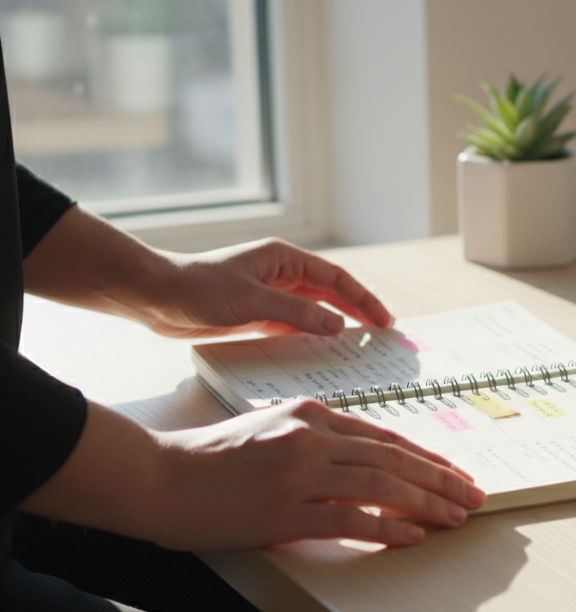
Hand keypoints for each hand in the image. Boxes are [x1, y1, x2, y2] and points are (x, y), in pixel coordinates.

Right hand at [23, 401, 485, 550]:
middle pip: (395, 458)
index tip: (454, 473)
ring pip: (383, 486)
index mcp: (310, 414)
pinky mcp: (285, 511)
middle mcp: (312, 437)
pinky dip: (388, 528)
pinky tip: (414, 535)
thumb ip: (316, 437)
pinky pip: (351, 520)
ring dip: (427, 503)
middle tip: (473, 495)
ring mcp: (300, 474)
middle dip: (441, 479)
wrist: (160, 477)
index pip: (385, 436)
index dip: (426, 457)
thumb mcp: (270, 428)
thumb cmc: (212, 457)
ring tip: (457, 516)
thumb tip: (364, 458)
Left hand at [145, 237, 394, 337]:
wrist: (155, 297)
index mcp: (285, 260)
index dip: (364, 299)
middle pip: (331, 294)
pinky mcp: (257, 315)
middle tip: (382, 333)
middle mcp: (282, 275)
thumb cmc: (199, 290)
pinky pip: (294, 326)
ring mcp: (271, 296)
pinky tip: (323, 352)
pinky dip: (311, 337)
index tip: (384, 320)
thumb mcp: (254, 302)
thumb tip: (337, 324)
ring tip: (360, 345)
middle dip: (358, 311)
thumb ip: (298, 314)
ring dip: (337, 326)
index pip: (337, 279)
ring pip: (314, 311)